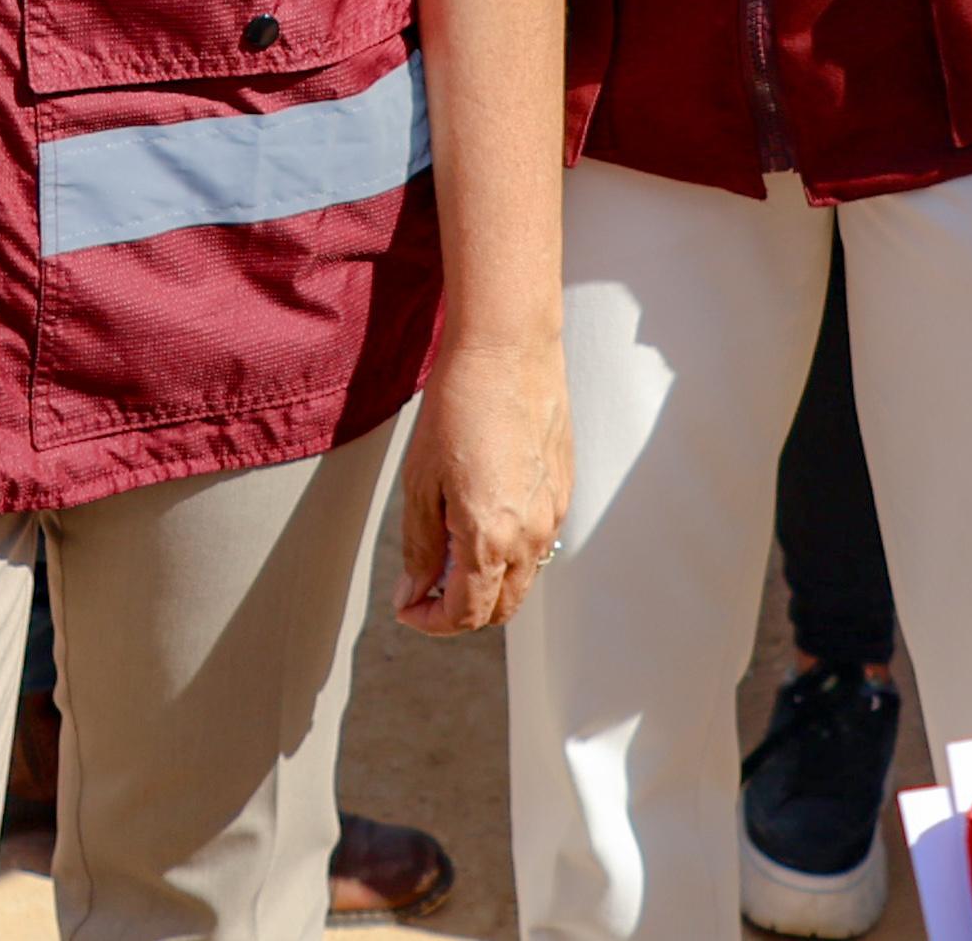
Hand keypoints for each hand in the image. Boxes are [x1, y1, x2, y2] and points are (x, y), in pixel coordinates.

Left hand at [392, 331, 570, 635]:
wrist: (509, 349)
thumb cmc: (458, 404)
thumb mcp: (420, 480)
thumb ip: (420, 546)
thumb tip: (413, 592)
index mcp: (491, 539)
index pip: (467, 613)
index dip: (432, 621)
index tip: (407, 609)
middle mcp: (532, 537)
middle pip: (501, 608)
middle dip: (461, 611)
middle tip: (424, 588)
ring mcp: (554, 514)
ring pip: (523, 577)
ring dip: (488, 583)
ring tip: (448, 552)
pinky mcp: (564, 490)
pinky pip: (540, 542)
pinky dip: (510, 551)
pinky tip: (481, 519)